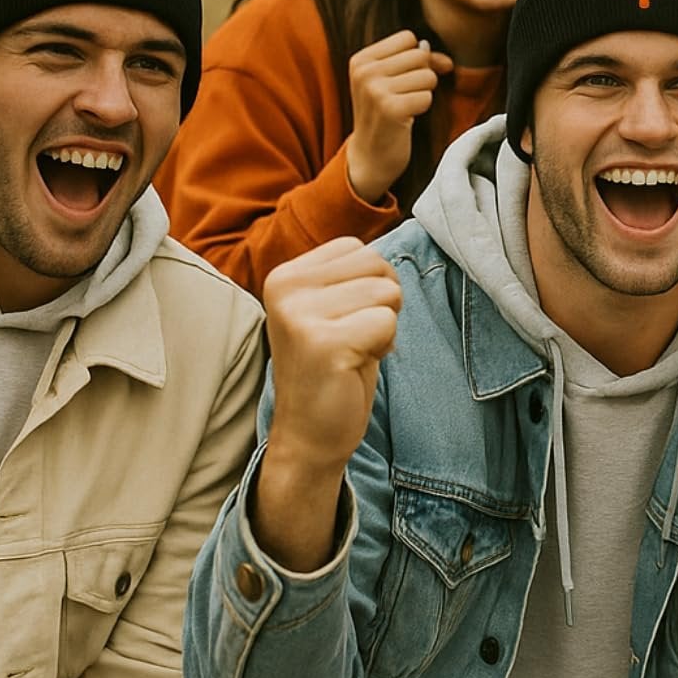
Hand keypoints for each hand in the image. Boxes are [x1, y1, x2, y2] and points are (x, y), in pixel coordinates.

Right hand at [252, 237, 402, 569]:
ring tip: (353, 352)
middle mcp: (285, 288)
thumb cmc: (331, 369)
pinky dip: (384, 347)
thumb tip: (392, 241)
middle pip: (376, 264)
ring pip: (386, 291)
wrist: (308, 436)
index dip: (368, 285)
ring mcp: (301, 314)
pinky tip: (355, 366)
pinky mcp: (324, 342)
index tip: (344, 321)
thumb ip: (348, 275)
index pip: (356, 247)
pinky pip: (387, 323)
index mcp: (285, 275)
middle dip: (381, 302)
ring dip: (383, 326)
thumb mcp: (331, 309)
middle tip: (353, 338)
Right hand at [345, 31, 452, 202]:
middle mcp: (364, 72)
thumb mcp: (392, 81)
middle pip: (420, 55)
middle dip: (422, 77)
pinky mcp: (390, 109)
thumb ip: (419, 63)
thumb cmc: (385, 115)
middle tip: (405, 96)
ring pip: (427, 76)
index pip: (408, 38)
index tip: (407, 78)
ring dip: (423, 94)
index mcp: (361, 59)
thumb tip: (447, 61)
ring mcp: (375, 90)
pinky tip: (406, 119)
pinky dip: (422, 108)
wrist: (370, 156)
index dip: (417, 57)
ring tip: (404, 107)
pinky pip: (427, 97)